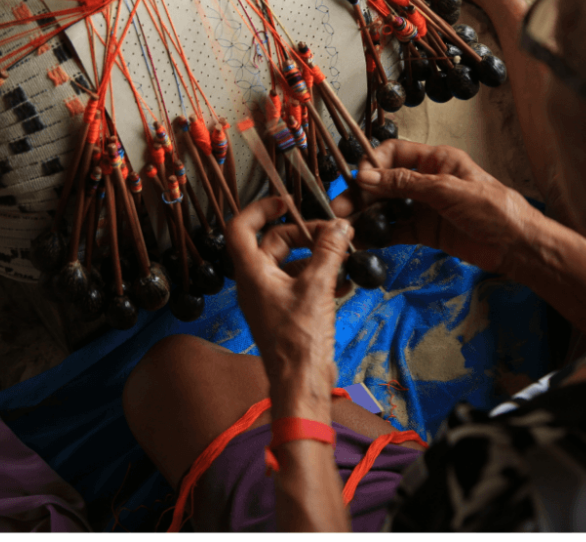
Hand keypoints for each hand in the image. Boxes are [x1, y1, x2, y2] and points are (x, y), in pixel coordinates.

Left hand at [225, 197, 352, 421]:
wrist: (301, 382)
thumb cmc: (298, 343)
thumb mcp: (318, 287)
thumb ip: (329, 251)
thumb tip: (340, 226)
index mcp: (252, 274)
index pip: (240, 228)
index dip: (260, 209)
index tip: (284, 202)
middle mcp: (257, 283)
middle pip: (275, 242)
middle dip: (305, 234)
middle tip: (333, 234)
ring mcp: (272, 298)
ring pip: (292, 263)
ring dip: (318, 257)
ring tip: (344, 258)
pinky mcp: (288, 312)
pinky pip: (302, 283)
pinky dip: (322, 277)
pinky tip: (345, 282)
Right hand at [352, 141, 542, 273]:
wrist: (517, 246)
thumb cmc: (494, 209)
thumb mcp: (448, 190)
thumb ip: (406, 184)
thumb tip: (368, 177)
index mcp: (436, 160)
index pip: (394, 153)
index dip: (373, 164)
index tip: (357, 181)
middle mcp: (427, 181)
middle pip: (385, 183)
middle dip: (361, 194)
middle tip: (339, 208)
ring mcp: (425, 208)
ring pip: (387, 208)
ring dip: (365, 216)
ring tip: (344, 227)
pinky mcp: (426, 232)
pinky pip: (397, 230)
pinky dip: (380, 235)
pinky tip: (363, 242)